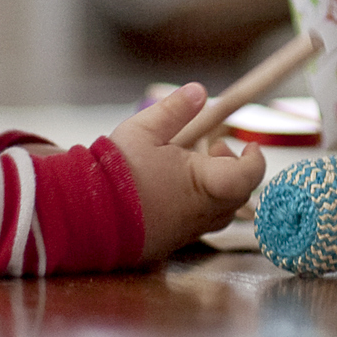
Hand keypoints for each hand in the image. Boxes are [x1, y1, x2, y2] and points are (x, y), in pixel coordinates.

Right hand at [107, 84, 265, 261]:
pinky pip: (195, 226)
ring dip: (215, 189)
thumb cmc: (116, 172)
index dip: (255, 160)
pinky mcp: (167, 245)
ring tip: (189, 167)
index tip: (249, 144)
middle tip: (211, 149)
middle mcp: (200, 215)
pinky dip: (194, 206)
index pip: (247, 177)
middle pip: (237, 196)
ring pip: (218, 214)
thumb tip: (200, 90)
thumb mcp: (144, 129)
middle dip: (232, 169)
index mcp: (203, 185)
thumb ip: (174, 110)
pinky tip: (170, 189)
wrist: (81, 215)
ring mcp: (184, 234)